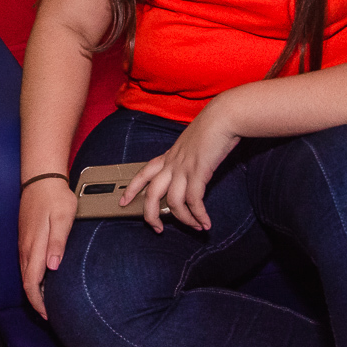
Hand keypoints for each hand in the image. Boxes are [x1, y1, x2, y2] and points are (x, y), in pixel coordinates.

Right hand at [18, 177, 77, 318]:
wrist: (41, 178)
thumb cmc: (55, 197)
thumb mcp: (64, 218)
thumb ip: (58, 243)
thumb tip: (52, 268)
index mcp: (35, 245)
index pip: (31, 283)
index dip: (38, 303)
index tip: (48, 315)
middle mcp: (26, 247)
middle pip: (26, 282)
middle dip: (36, 301)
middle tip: (50, 314)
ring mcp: (24, 242)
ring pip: (25, 273)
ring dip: (34, 289)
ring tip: (48, 301)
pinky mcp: (25, 237)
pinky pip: (26, 263)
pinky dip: (33, 277)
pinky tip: (44, 278)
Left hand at [120, 96, 240, 232]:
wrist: (223, 117)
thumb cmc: (211, 129)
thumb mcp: (191, 145)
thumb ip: (186, 159)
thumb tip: (190, 173)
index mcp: (168, 156)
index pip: (143, 173)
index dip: (132, 189)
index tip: (122, 202)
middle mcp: (172, 163)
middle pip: (152, 194)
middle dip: (151, 215)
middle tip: (157, 229)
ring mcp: (184, 168)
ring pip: (173, 202)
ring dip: (184, 220)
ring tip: (195, 228)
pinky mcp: (199, 172)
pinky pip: (194, 201)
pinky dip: (199, 215)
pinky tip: (206, 223)